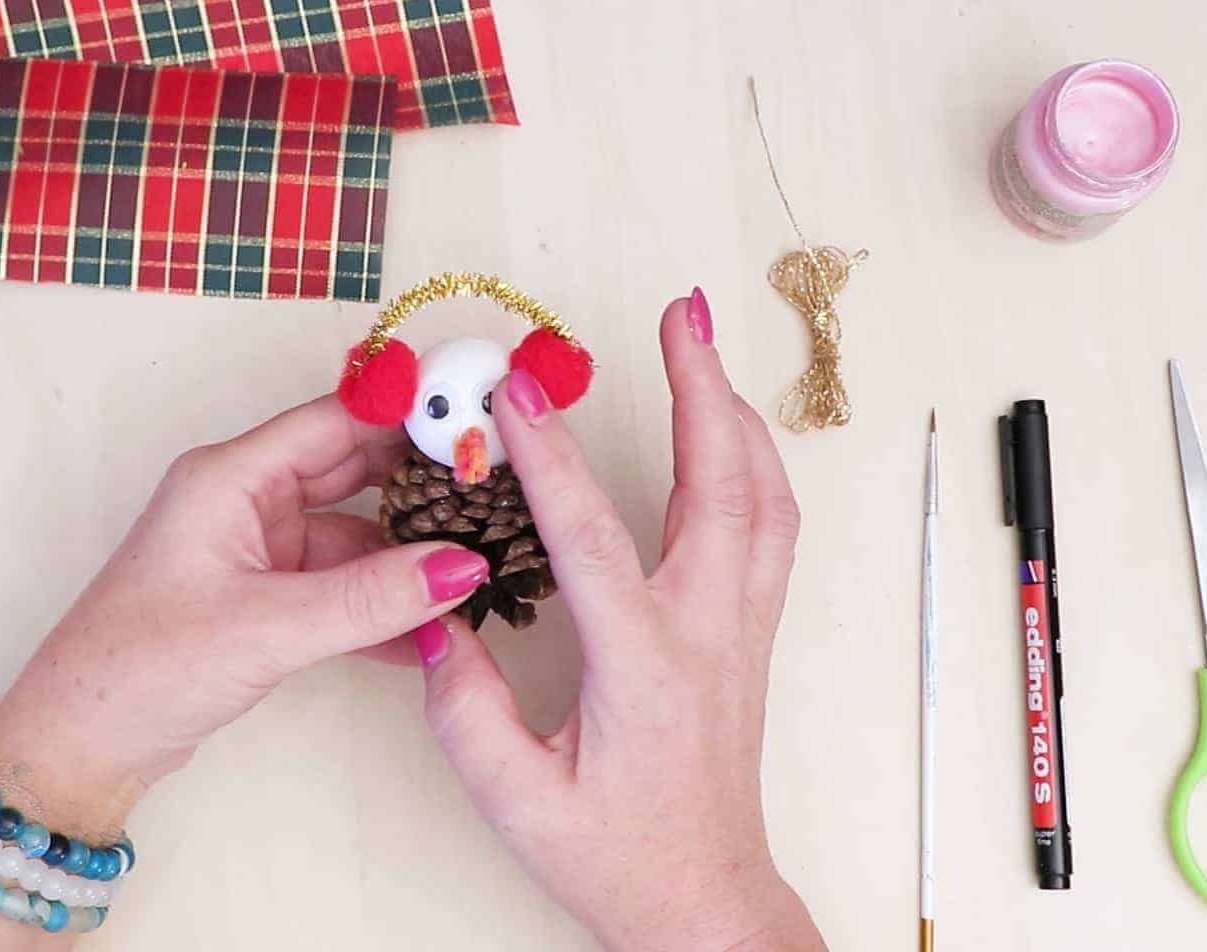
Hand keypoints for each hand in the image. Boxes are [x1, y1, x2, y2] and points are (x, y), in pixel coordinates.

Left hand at [0, 397, 489, 841]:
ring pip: (355, 535)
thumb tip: (462, 569)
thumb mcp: (267, 627)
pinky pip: (342, 586)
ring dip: (412, 555)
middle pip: (354, 469)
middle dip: (425, 481)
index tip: (478, 414)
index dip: (410, 413)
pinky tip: (436, 627)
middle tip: (503, 487)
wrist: (81, 745)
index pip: (338, 421)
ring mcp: (255, 551)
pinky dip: (385, 604)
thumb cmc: (138, 668)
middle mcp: (245, 501)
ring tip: (484, 562)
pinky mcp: (264, 599)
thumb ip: (371, 599)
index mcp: (230, 478)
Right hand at [410, 291, 826, 951]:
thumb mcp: (518, 802)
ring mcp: (742, 627)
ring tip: (701, 348)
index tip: (520, 396)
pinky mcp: (750, 631)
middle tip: (679, 313)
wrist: (704, 899)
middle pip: (723, 487)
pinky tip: (729, 434)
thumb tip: (435, 618)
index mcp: (646, 667)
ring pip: (764, 498)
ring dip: (735, 414)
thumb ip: (467, 713)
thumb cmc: (618, 859)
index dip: (553, 460)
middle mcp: (709, 632)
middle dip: (700, 388)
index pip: (596, 540)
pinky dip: (755, 461)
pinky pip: (771, 527)